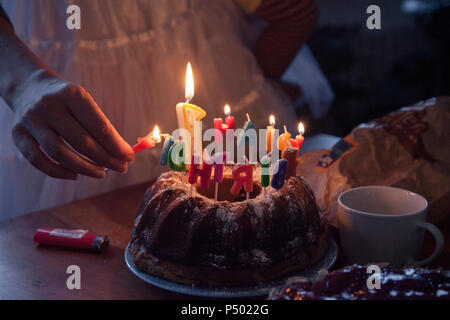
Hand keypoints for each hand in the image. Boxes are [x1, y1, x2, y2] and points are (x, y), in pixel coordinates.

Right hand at [10, 70, 134, 179]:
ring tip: (101, 174)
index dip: (116, 145)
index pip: (98, 125)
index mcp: (72, 95)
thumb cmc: (67, 100)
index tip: (129, 157)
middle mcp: (49, 106)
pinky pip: (39, 160)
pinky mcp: (18, 134)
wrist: (29, 87)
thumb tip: (123, 154)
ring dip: (85, 168)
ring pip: (60, 153)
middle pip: (81, 141)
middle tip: (121, 168)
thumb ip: (102, 127)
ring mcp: (31, 120)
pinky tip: (75, 175)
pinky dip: (59, 172)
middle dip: (105, 159)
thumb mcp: (85, 103)